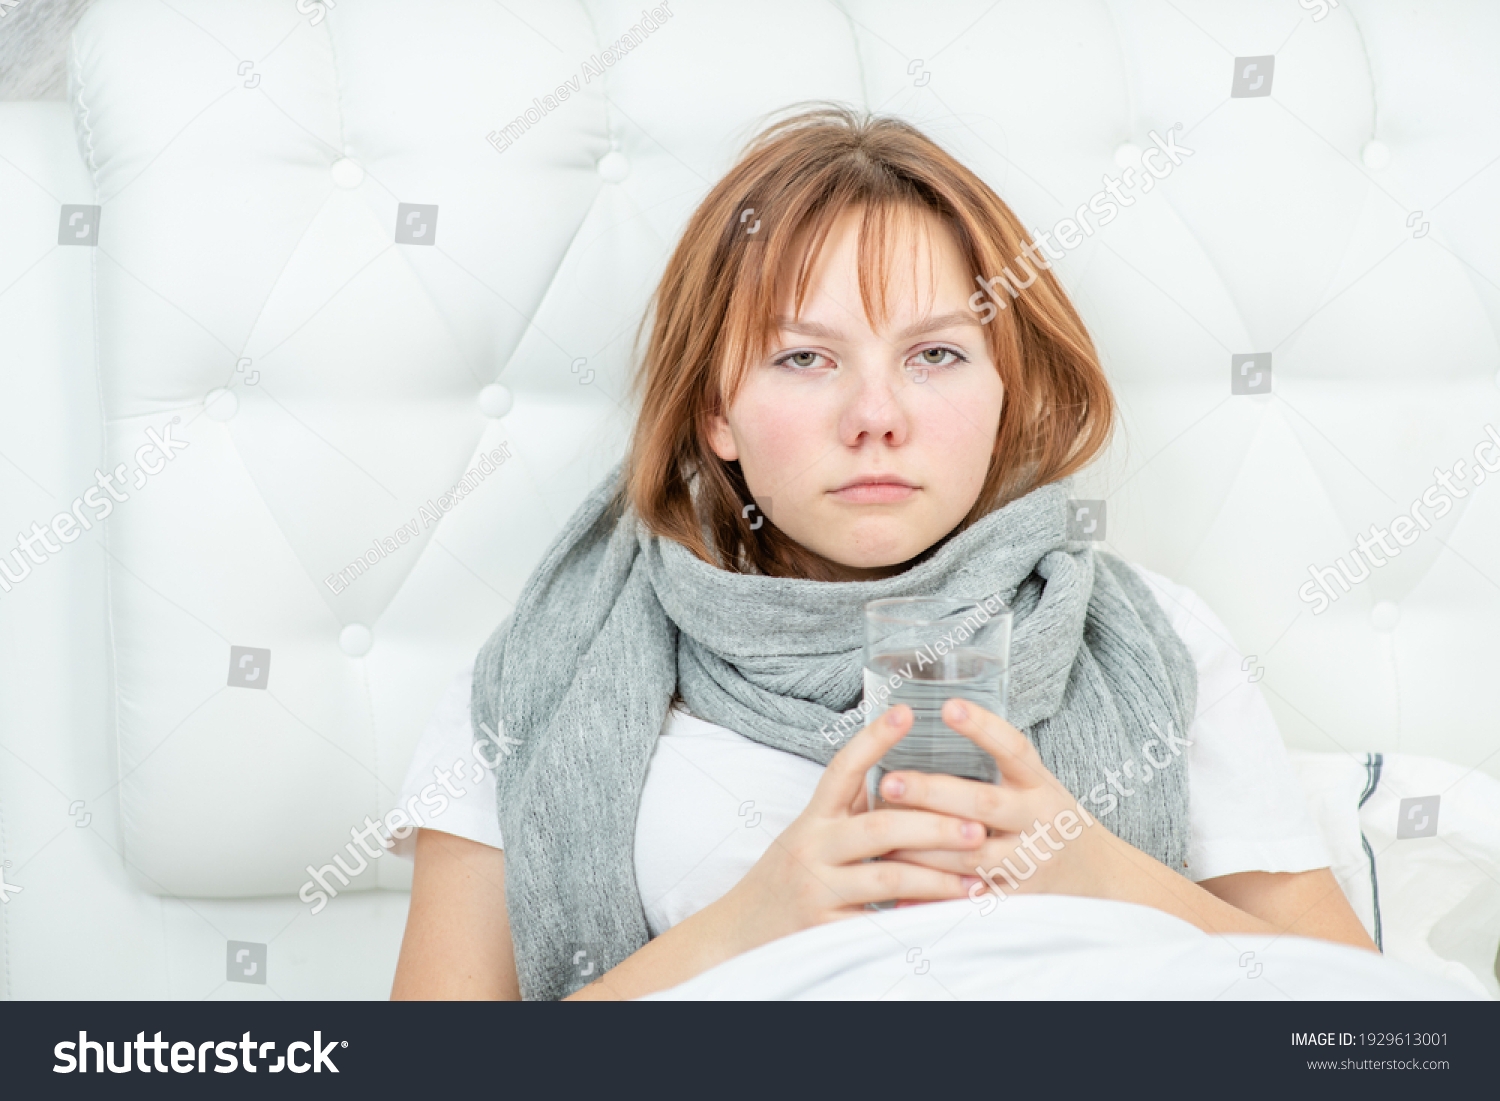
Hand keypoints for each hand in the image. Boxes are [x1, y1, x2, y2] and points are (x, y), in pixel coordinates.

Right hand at [714, 704, 989, 955]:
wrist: (740, 932)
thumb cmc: (789, 877)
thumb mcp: (810, 835)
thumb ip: (850, 812)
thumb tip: (907, 780)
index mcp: (812, 819)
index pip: (842, 769)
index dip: (874, 738)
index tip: (908, 712)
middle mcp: (811, 848)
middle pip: (879, 827)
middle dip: (933, 826)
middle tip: (976, 827)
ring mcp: (816, 890)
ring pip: (887, 877)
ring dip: (937, 878)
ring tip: (975, 877)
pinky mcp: (823, 931)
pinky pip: (879, 924)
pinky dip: (915, 920)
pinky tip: (946, 918)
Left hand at [875, 699, 1130, 906]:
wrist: (1101, 879)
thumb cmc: (1053, 821)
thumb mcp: (1039, 785)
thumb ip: (1001, 757)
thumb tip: (945, 709)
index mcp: (1042, 786)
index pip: (1014, 749)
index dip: (982, 727)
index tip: (948, 706)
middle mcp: (1040, 822)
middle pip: (984, 803)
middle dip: (933, 792)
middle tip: (890, 781)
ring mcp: (1031, 864)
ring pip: (970, 855)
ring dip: (922, 843)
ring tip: (882, 828)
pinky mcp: (1018, 901)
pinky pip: (970, 896)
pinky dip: (934, 890)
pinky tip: (900, 880)